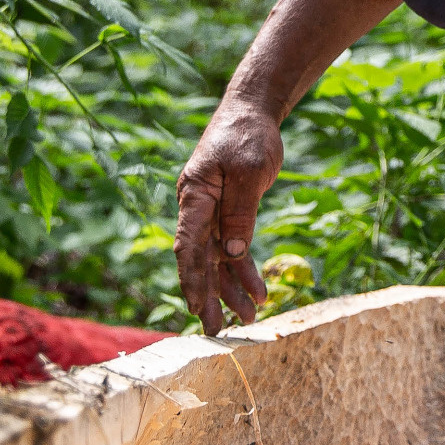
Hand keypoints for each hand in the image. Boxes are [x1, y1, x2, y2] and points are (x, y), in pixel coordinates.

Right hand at [175, 104, 283, 333]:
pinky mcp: (228, 215)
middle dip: (207, 297)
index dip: (191, 277)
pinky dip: (243, 271)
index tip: (196, 306)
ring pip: (217, 260)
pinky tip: (257, 294)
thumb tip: (233, 255)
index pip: (188, 243)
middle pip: (200, 260)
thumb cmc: (248, 136)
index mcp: (195, 195)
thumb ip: (240, 213)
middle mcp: (198, 208)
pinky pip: (233, 250)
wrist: (253, 113)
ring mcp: (211, 214)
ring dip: (230, 290)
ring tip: (247, 319)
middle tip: (215, 331)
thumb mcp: (249, 172)